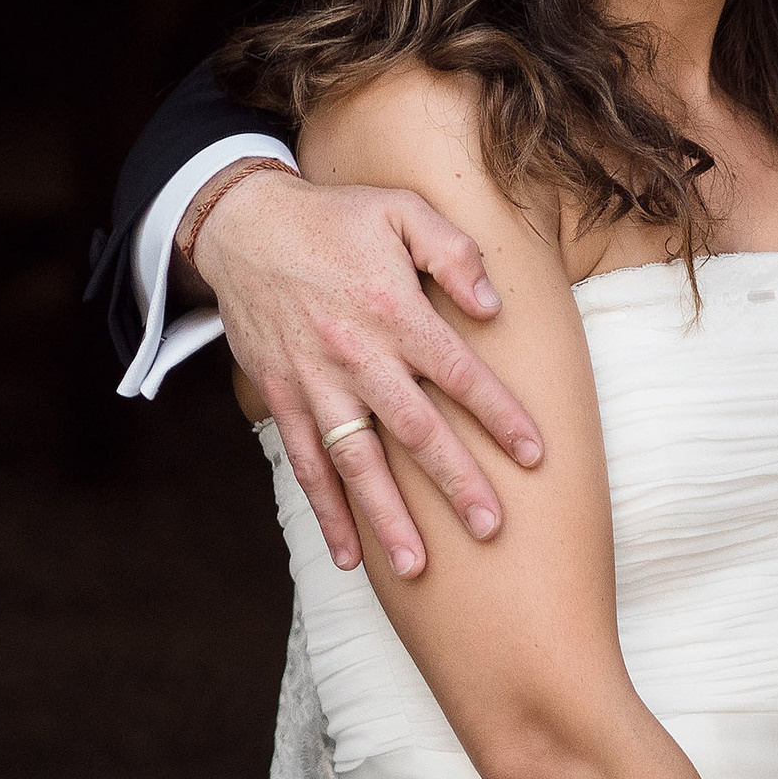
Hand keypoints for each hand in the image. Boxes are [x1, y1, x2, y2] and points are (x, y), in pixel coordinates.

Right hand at [194, 168, 542, 578]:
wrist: (243, 225)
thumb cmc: (336, 218)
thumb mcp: (403, 212)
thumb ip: (453, 254)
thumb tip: (492, 307)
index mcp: (393, 311)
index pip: (458, 373)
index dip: (498, 414)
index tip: (535, 454)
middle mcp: (355, 356)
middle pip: (414, 430)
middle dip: (455, 482)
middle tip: (491, 527)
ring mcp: (314, 383)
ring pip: (356, 462)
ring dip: (386, 518)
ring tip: (419, 567)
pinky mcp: (282, 398)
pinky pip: (306, 465)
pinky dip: (326, 512)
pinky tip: (349, 555)